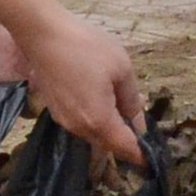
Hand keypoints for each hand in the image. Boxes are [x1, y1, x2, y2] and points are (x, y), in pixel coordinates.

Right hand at [14, 9, 143, 163]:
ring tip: (124, 110)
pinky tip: (103, 101)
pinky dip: (96, 121)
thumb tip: (139, 123)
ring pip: (94, 135)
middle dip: (127, 142)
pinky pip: (82, 124)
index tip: (153, 160)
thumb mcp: (121, 68)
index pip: (125, 149)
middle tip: (142, 129)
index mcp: (99, 121)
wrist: (42, 34)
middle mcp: (79, 128)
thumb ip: (132, 100)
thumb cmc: (86, 47)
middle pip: (109, 145)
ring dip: (111, 130)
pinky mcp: (55, 110)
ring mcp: (65, 121)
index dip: (141, 156)